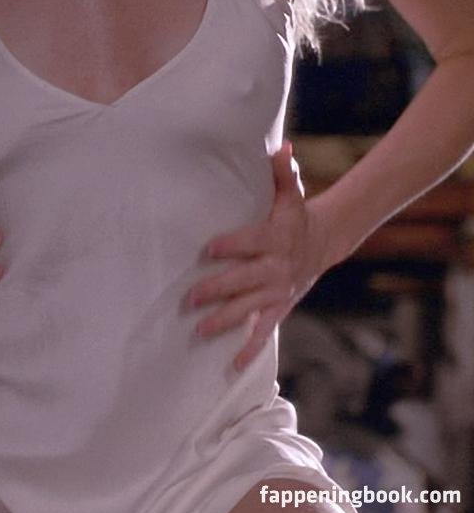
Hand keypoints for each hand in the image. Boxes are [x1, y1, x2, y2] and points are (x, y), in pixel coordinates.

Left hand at [187, 140, 328, 370]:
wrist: (323, 243)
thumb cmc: (295, 216)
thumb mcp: (290, 194)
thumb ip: (281, 172)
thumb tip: (279, 147)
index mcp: (274, 239)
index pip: (249, 242)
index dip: (229, 246)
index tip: (206, 250)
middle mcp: (275, 269)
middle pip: (243, 281)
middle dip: (217, 290)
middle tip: (189, 298)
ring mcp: (276, 292)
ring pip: (248, 309)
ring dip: (224, 320)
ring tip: (199, 331)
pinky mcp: (278, 308)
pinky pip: (263, 331)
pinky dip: (249, 349)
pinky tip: (232, 365)